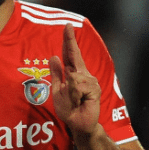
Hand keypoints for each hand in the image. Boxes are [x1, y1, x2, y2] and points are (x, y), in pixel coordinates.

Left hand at [50, 23, 100, 138]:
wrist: (78, 123)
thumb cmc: (68, 108)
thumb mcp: (57, 90)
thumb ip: (57, 74)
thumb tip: (54, 56)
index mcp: (72, 73)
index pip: (69, 54)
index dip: (68, 40)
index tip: (67, 26)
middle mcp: (82, 74)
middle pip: (75, 55)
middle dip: (70, 41)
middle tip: (67, 26)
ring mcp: (90, 80)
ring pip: (73, 77)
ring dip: (69, 91)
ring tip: (74, 100)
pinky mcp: (94, 89)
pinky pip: (78, 86)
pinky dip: (75, 95)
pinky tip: (79, 101)